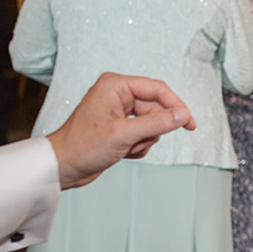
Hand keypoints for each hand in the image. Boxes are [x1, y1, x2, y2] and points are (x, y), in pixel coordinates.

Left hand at [45, 73, 195, 188]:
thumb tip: (183, 115)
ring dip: (144, 140)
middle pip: (155, 108)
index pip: (157, 90)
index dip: (176, 106)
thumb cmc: (83, 146)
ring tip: (126, 148)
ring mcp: (119, 111)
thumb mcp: (124, 134)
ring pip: (151, 124)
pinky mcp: (119, 126)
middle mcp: (118, 94)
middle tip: (140, 142)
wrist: (63, 166)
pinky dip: (138, 145)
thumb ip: (157, 123)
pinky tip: (124, 152)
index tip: (190, 123)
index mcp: (116, 85)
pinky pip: (143, 133)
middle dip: (152, 130)